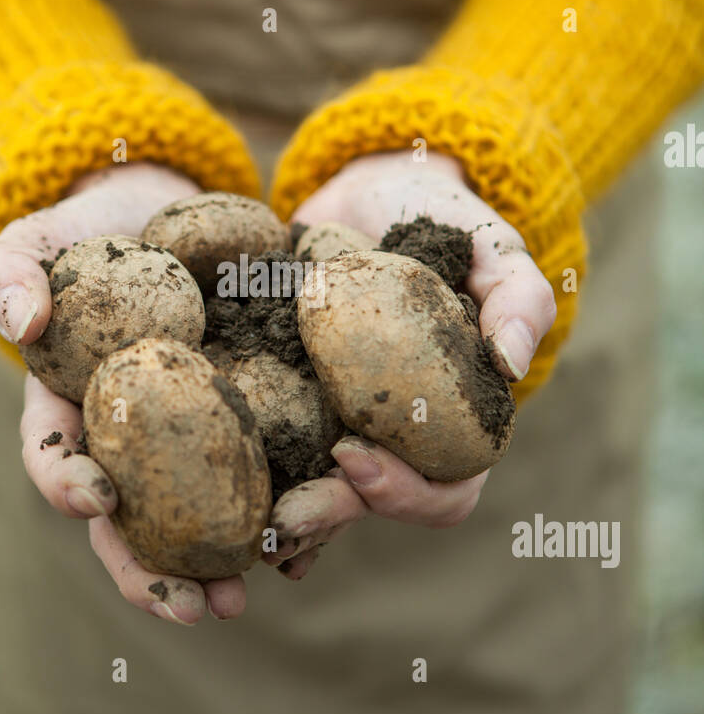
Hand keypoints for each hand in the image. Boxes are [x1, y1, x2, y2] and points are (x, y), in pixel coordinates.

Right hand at [0, 163, 245, 625]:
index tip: (95, 497)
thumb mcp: (39, 241)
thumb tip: (22, 320)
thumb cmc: (92, 236)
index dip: (69, 485)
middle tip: (192, 608)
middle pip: (135, 522)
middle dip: (158, 571)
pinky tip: (310, 544)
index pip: (58, 459)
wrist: (169, 218)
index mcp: (71, 413)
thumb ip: (7, 272)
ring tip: (249, 595)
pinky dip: (287, 512)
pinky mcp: (254, 422)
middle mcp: (131, 445)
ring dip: (226, 563)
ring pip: (202, 518)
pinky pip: (269, 477)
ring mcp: (193, 442)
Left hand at [267, 149, 557, 579]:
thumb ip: (518, 298)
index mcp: (450, 427)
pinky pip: (258, 445)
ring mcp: (330, 424)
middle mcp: (389, 440)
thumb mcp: (491, 248)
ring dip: (275, 515)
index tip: (356, 456)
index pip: (443, 488)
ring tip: (241, 526)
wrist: (368, 187)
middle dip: (326, 516)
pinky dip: (233, 468)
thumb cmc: (444, 221)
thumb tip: (512, 361)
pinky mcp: (278, 399)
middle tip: (286, 515)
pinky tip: (195, 481)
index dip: (405, 491)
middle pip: (364, 505)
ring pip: (308, 492)